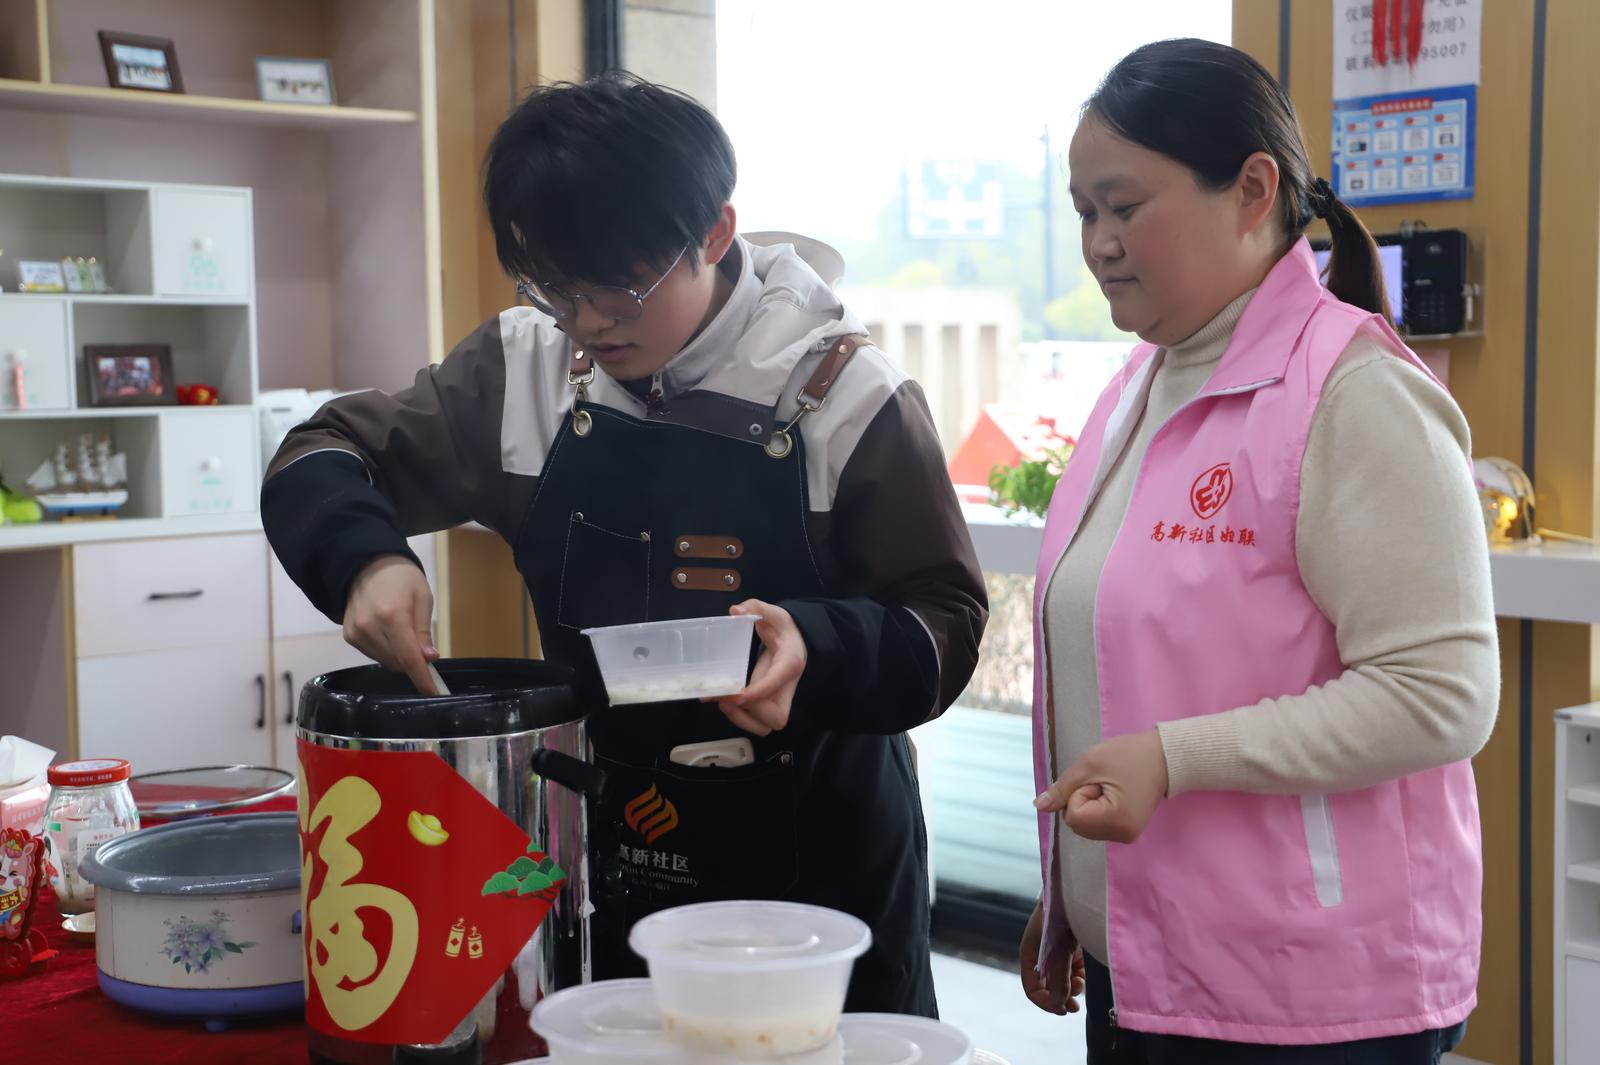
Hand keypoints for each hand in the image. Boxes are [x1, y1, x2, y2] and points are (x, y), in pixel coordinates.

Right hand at [343, 554, 438, 693]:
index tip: (432, 692)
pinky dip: (386, 652)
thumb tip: (429, 658)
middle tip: (425, 651)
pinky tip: (389, 635)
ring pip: (385, 662)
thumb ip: (424, 631)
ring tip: (404, 634)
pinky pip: (373, 655)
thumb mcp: (422, 598)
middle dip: (414, 664)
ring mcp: (356, 633)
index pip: (408, 657)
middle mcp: (370, 627)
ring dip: (400, 658)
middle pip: (397, 663)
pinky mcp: (349, 636)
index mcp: (392, 615)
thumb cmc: (401, 578)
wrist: (365, 564)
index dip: (422, 678)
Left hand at [708, 600, 805, 735]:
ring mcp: (780, 698)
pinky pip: (758, 721)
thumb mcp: (773, 612)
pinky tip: (725, 701)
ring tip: (723, 701)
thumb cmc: (785, 627)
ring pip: (767, 726)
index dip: (757, 693)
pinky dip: (740, 718)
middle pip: (776, 717)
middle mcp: (787, 686)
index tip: (736, 695)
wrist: (799, 639)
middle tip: (727, 698)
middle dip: (750, 713)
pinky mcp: (770, 702)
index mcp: (790, 663)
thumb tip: (736, 611)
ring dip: (743, 720)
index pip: (775, 683)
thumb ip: (756, 607)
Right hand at [1019, 899, 1084, 1014]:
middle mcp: (1041, 956)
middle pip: (1048, 987)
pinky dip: (1079, 974)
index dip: (1046, 1003)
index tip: (1063, 1009)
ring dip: (1071, 986)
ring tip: (1081, 982)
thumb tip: (1060, 1005)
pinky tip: (1085, 972)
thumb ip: (1059, 981)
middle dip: (1061, 997)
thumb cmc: (1061, 919)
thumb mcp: (1059, 954)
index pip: (1032, 989)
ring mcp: (1056, 951)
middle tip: (1074, 1007)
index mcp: (1030, 956)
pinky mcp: (1070, 946)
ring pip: (1062, 979)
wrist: (1075, 891)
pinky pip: (1073, 969)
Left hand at [1034, 729, 1169, 843]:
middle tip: (1105, 782)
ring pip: (1084, 826)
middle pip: (1076, 825)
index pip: (1072, 817)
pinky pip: (1096, 825)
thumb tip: (1039, 807)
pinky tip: (1114, 794)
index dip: (1078, 794)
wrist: (1164, 757)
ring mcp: (1126, 836)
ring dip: (1088, 804)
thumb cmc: (1129, 755)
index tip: (1099, 780)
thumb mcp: (1090, 764)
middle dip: (1082, 800)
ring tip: (1111, 786)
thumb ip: (1062, 788)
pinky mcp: (1127, 832)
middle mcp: (1122, 836)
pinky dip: (1097, 809)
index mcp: (1116, 821)